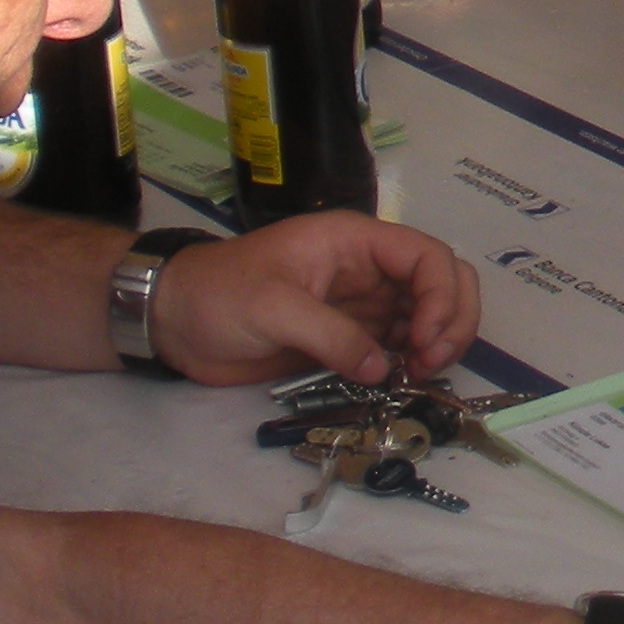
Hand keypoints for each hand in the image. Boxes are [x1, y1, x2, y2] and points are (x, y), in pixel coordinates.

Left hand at [148, 217, 481, 384]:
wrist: (171, 321)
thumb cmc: (216, 295)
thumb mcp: (272, 308)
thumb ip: (331, 336)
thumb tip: (383, 369)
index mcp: (354, 242)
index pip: (425, 256)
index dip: (441, 294)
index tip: (426, 338)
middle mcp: (368, 269)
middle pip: (442, 281)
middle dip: (452, 318)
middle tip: (432, 362)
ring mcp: (361, 304)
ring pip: (427, 315)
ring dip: (437, 343)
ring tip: (420, 374)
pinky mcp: (347, 337)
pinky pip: (397, 345)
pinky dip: (410, 362)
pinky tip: (400, 380)